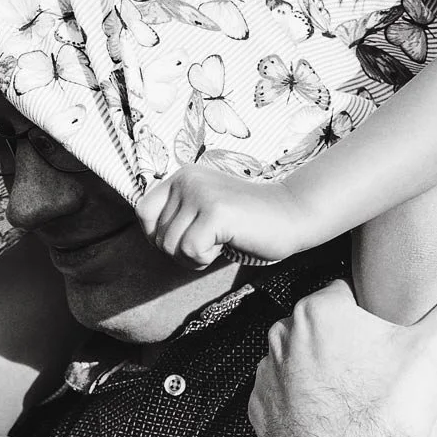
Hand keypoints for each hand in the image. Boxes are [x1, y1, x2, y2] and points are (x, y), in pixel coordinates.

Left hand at [136, 165, 311, 267]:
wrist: (293, 216)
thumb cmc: (249, 223)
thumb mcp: (204, 211)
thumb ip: (178, 216)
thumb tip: (149, 238)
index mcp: (183, 176)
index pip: (143, 212)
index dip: (158, 236)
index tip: (187, 240)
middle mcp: (187, 179)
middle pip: (157, 236)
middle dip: (182, 252)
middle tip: (213, 242)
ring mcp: (201, 193)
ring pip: (171, 246)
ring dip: (194, 258)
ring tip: (221, 243)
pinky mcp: (215, 211)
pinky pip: (189, 250)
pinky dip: (206, 259)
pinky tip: (227, 245)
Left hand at [247, 258, 436, 436]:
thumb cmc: (388, 421)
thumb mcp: (435, 353)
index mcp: (317, 312)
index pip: (345, 290)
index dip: (371, 312)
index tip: (386, 335)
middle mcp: (282, 340)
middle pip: (321, 325)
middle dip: (345, 340)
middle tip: (377, 366)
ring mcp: (267, 380)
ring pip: (301, 359)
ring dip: (321, 369)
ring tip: (357, 394)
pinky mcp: (258, 416)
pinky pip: (284, 395)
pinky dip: (303, 402)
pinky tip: (332, 417)